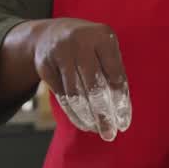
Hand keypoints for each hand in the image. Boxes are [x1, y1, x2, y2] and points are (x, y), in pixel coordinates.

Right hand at [32, 18, 131, 140]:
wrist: (51, 34)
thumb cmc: (89, 47)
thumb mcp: (105, 51)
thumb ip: (114, 75)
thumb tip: (120, 113)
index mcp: (103, 36)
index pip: (115, 76)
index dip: (120, 103)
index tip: (123, 123)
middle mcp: (81, 42)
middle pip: (95, 87)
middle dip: (104, 114)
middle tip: (110, 133)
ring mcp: (60, 52)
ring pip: (76, 94)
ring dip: (88, 116)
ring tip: (97, 130)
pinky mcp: (45, 66)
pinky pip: (62, 96)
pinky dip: (74, 113)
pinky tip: (83, 123)